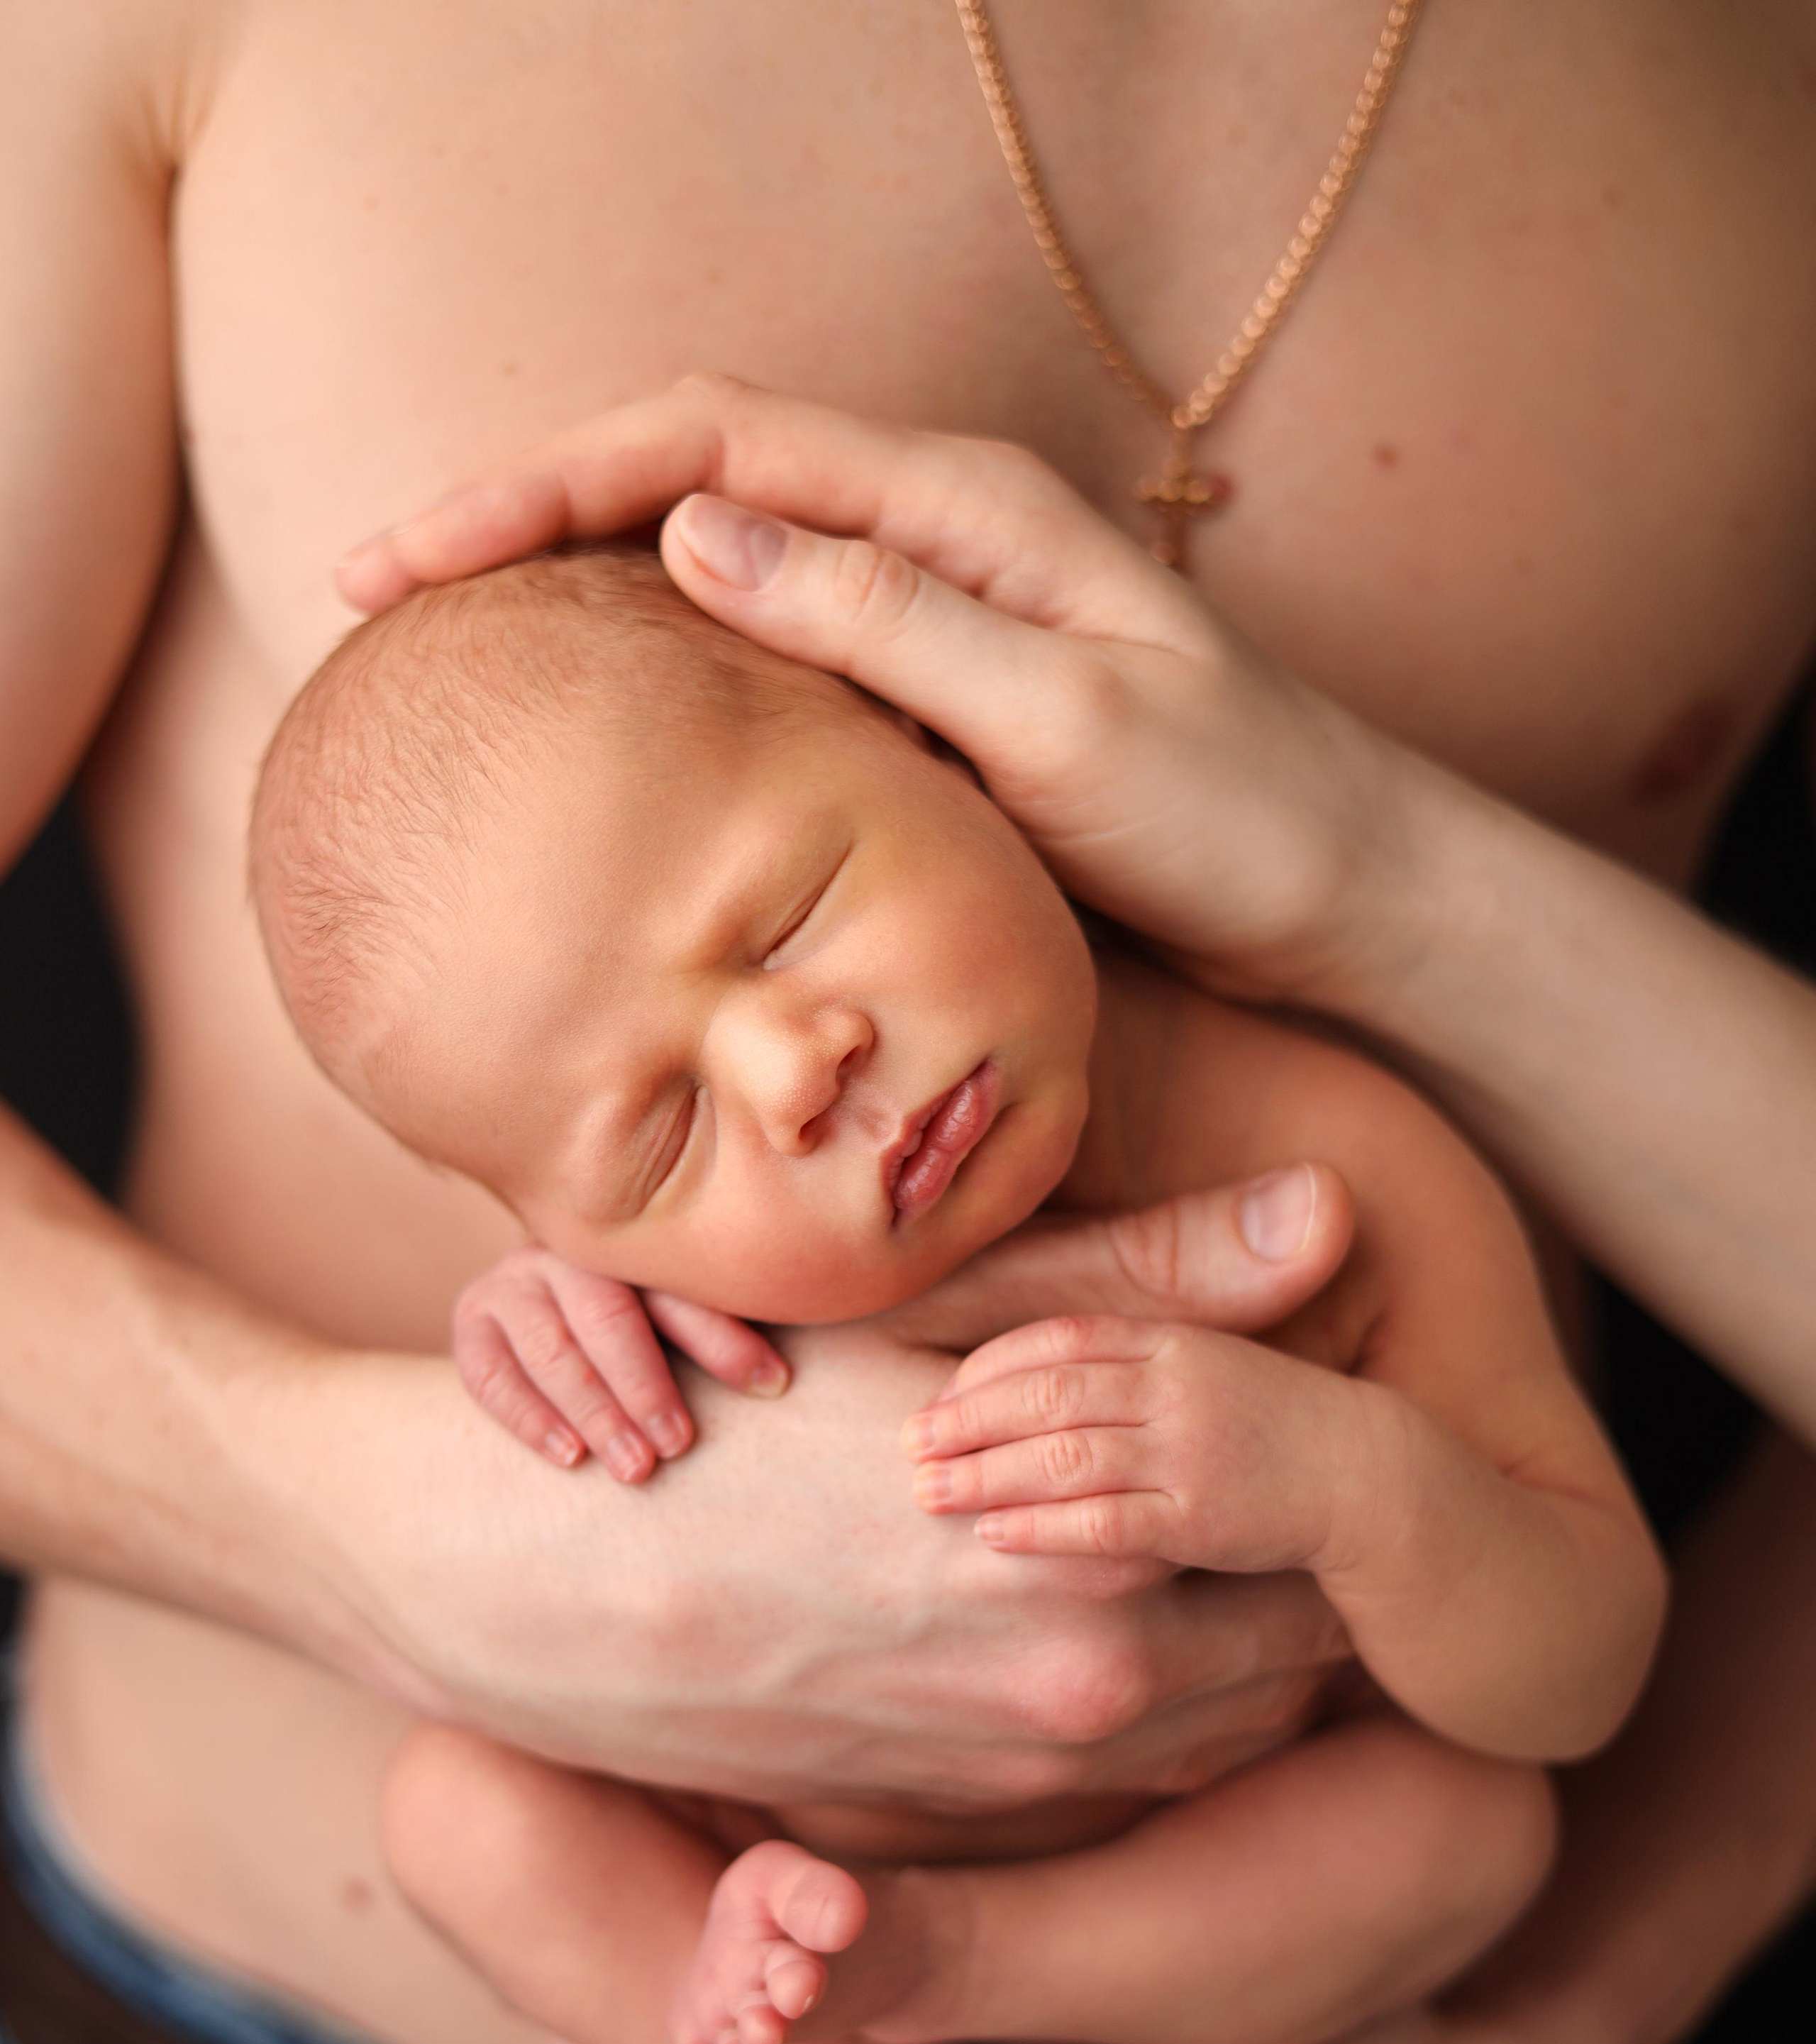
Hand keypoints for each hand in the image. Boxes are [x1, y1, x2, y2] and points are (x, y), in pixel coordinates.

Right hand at [313, 1182, 1352, 1798]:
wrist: (518, 1576)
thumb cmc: (720, 1409)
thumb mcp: (932, 1321)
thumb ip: (1146, 1285)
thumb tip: (1333, 1214)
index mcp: (1103, 1567)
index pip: (1326, 1534)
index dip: (1336, 1463)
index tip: (1328, 1407)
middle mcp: (1082, 1700)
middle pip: (1306, 1649)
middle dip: (1313, 1565)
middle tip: (1295, 1471)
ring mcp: (1019, 1779)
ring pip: (1233, 1725)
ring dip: (1250, 1641)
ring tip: (1215, 1535)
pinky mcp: (963, 1817)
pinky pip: (1138, 1776)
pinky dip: (1166, 1703)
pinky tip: (1120, 1606)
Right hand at [337, 374, 1413, 1012]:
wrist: (1348, 903)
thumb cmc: (1239, 818)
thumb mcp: (1065, 723)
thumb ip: (888, 625)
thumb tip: (694, 532)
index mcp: (959, 509)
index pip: (707, 441)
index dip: (542, 484)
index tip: (413, 557)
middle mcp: (932, 539)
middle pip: (684, 481)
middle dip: (526, 526)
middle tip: (383, 605)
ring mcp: (929, 619)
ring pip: (713, 572)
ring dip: (580, 600)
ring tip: (448, 663)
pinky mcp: (932, 703)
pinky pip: (765, 665)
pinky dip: (663, 684)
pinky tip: (598, 742)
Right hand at [452, 1244, 787, 1480]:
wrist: (543, 1300)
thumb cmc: (643, 1319)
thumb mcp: (678, 1311)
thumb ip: (717, 1326)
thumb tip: (783, 1381)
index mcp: (630, 1239)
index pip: (678, 1287)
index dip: (724, 1338)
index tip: (773, 1385)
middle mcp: (566, 1250)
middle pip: (608, 1314)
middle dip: (647, 1387)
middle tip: (678, 1447)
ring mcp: (511, 1281)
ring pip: (551, 1346)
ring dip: (595, 1409)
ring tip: (634, 1466)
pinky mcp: (470, 1321)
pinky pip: (490, 1372)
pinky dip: (528, 1416)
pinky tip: (569, 1456)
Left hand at [904, 1295, 1372, 1570]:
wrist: (1369, 1481)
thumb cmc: (1268, 1429)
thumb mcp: (1199, 1368)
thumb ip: (1121, 1362)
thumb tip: (1026, 1372)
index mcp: (1169, 1340)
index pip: (1056, 1338)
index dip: (987, 1366)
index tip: (932, 1391)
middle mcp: (1175, 1385)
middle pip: (1047, 1391)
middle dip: (967, 1417)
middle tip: (905, 1442)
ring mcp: (1188, 1450)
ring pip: (1065, 1454)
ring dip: (987, 1471)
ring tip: (926, 1490)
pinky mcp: (1201, 1518)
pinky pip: (1106, 1521)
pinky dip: (1043, 1526)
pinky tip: (994, 1534)